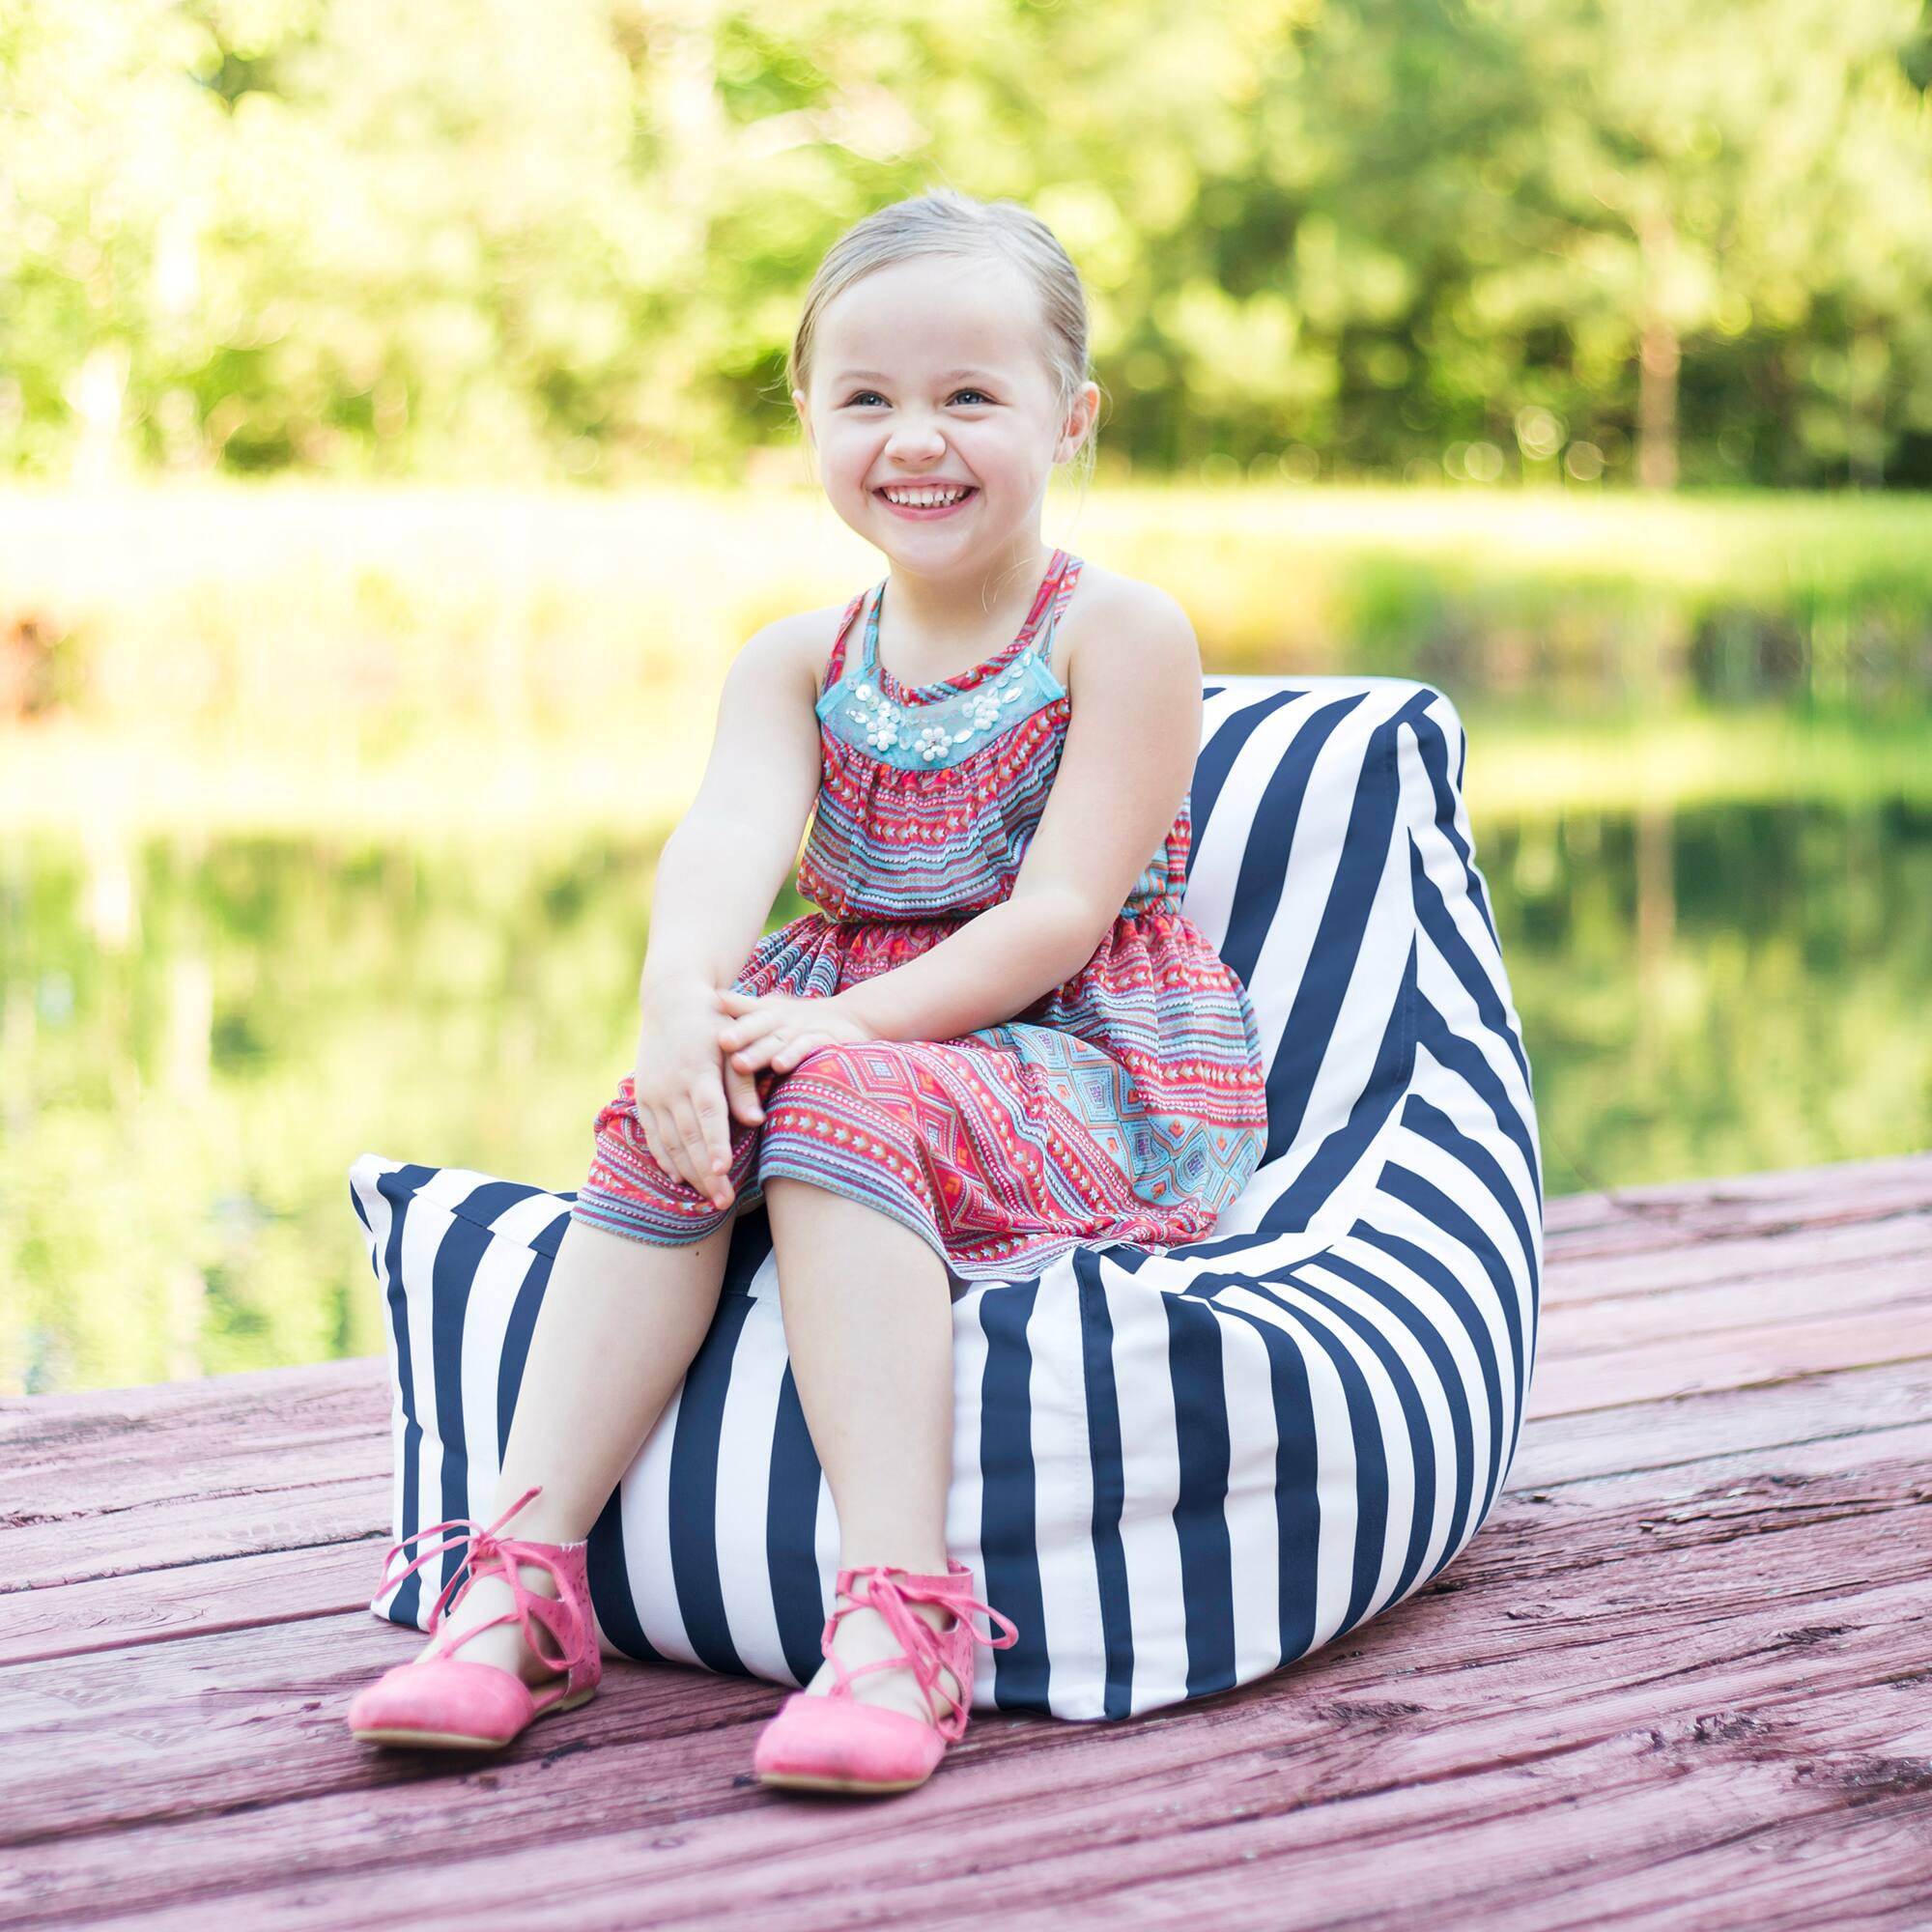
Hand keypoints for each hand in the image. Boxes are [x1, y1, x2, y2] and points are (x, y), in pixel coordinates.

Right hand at [632, 981, 741, 1209]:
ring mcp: (654, 1093)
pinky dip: (665, 1158)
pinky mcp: (644, 1097)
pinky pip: (653, 1135)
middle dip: (706, 1174)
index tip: (722, 1171)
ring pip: (670, 1142)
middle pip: (690, 1137)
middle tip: (723, 1202)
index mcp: (698, 1071)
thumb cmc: (714, 1023)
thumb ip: (743, 1084)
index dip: (714, 1144)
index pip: (708, 1115)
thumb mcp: (734, 1044)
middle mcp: (672, 1086)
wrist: (670, 1002)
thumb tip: (756, 1120)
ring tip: (706, 1200)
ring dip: (687, 1173)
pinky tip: (678, 1178)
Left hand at [713, 986, 875, 1076]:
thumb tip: (710, 997)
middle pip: (760, 1024)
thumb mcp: (771, 1010)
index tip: (712, 1002)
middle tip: (722, 1041)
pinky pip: (807, 1048)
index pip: (747, 1008)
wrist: (851, 1019)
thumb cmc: (798, 1020)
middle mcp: (784, 1018)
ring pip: (779, 1040)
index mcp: (768, 1010)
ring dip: (760, 1052)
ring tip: (740, 1063)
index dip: (731, 1005)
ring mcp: (804, 1029)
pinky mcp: (824, 1042)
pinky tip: (780, 1066)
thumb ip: (743, 1007)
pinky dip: (794, 1056)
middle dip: (741, 1033)